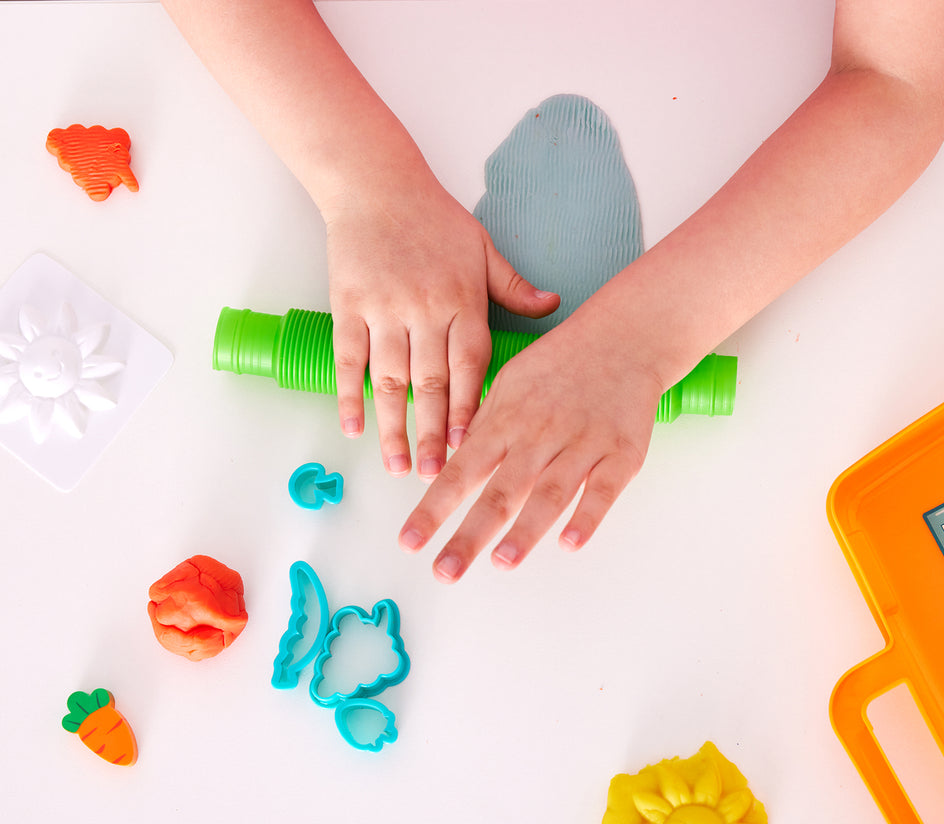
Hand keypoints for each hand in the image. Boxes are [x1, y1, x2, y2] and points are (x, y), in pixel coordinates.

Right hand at [324, 174, 557, 479]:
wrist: (374, 183)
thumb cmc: (434, 219)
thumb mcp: (483, 248)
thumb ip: (514, 285)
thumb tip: (553, 305)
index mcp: (462, 301)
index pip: (470, 367)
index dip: (471, 411)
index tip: (471, 449)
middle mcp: (425, 309)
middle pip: (431, 383)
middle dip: (434, 434)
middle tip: (435, 477)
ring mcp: (383, 309)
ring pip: (389, 379)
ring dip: (393, 427)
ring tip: (397, 466)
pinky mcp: (348, 306)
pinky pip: (348, 359)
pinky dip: (348, 395)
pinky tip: (352, 429)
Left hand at [397, 316, 665, 581]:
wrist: (623, 338)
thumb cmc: (559, 364)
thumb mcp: (508, 384)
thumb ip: (483, 429)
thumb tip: (451, 468)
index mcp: (506, 421)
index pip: (460, 472)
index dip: (433, 509)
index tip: (410, 543)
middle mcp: (539, 435)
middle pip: (500, 492)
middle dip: (469, 536)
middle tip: (446, 572)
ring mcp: (582, 445)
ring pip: (550, 493)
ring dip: (525, 531)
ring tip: (502, 562)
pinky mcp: (621, 454)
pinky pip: (603, 490)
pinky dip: (588, 517)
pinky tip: (570, 543)